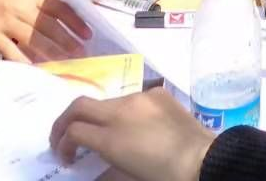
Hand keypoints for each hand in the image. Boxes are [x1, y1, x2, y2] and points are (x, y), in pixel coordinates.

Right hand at [0, 0, 90, 62]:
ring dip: (51, 52)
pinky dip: (25, 61)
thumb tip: (66, 23)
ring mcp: (6, 22)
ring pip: (33, 40)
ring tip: (65, 62)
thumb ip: (42, 5)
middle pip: (48, 26)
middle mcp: (20, 7)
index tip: (88, 34)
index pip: (59, 8)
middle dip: (67, 41)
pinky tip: (37, 69)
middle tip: (81, 53)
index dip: (75, 22)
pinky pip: (12, 51)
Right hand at [51, 88, 211, 180]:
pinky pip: (131, 99)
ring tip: (100, 133)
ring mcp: (140, 97)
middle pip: (80, 106)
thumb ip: (104, 166)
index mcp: (111, 137)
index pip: (73, 131)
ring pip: (106, 101)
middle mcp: (121, 111)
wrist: (204, 159)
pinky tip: (132, 126)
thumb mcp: (127, 176)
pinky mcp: (157, 93)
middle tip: (62, 137)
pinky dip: (122, 111)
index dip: (62, 144)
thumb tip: (92, 162)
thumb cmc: (164, 176)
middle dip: (64, 121)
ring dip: (96, 116)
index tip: (66, 158)